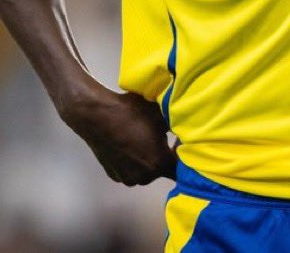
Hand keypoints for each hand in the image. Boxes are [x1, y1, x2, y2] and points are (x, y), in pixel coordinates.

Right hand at [58, 80, 177, 184]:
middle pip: (163, 169)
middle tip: (163, 135)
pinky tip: (130, 141)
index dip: (185, 154)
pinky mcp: (114, 175)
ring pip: (147, 170)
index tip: (181, 140)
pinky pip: (131, 169)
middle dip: (166, 154)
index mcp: (159, 164)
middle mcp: (145, 177)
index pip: (182, 168)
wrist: (98, 115)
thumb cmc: (132, 112)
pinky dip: (134, 159)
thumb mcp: (161, 113)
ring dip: (149, 157)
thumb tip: (190, 128)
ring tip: (145, 137)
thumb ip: (178, 125)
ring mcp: (127, 178)